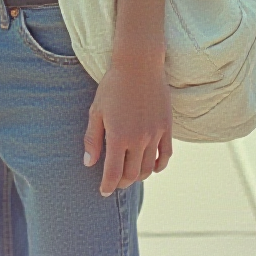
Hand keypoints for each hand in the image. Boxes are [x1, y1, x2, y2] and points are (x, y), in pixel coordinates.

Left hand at [83, 55, 171, 196]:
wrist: (139, 64)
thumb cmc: (113, 85)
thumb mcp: (96, 110)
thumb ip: (92, 139)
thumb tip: (88, 164)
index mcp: (118, 136)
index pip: (113, 173)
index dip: (107, 186)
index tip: (103, 191)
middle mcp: (138, 139)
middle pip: (132, 175)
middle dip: (122, 182)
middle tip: (115, 182)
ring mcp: (154, 134)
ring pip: (149, 168)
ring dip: (139, 176)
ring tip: (131, 174)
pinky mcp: (166, 127)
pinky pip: (165, 155)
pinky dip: (159, 166)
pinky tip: (152, 166)